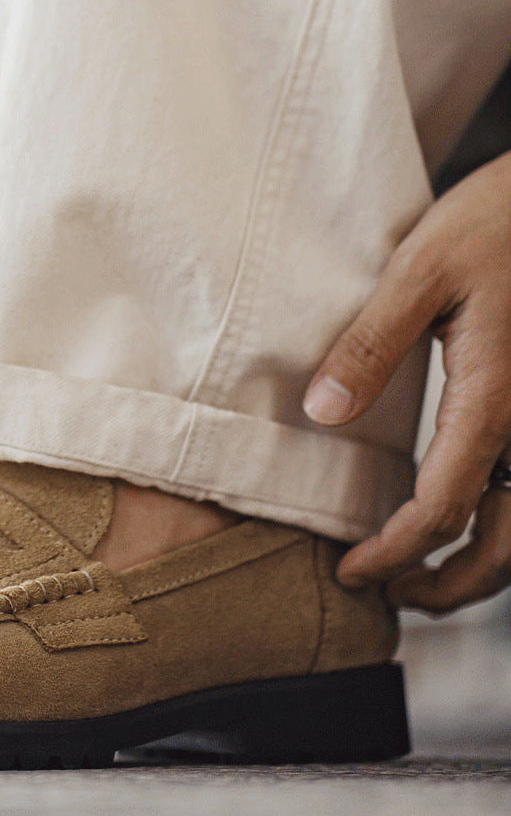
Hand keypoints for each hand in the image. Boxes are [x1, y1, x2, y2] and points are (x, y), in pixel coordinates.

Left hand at [303, 150, 510, 612]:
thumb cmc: (497, 222)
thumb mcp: (419, 271)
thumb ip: (370, 345)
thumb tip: (323, 412)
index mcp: (496, 397)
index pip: (444, 505)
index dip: (397, 550)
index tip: (353, 572)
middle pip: (506, 543)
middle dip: (449, 585)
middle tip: (388, 593)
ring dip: (481, 568)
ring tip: (423, 577)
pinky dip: (499, 525)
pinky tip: (463, 518)